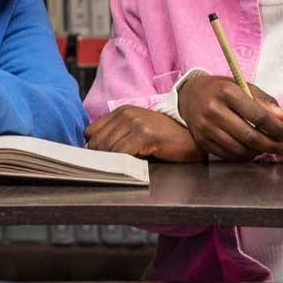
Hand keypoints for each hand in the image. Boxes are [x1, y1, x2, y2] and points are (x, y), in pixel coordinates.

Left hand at [85, 106, 206, 161]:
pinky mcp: (145, 134)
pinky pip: (121, 153)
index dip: (92, 149)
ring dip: (111, 163)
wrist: (191, 138)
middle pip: (96, 142)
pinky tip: (131, 166)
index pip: (90, 132)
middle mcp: (126, 113)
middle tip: (110, 170)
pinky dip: (122, 163)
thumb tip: (92, 155)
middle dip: (100, 159)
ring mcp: (136, 122)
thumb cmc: (164, 140)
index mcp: (121, 111)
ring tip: (121, 170)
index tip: (99, 161)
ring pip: (107, 149)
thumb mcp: (137, 133)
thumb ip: (116, 138)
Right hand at [177, 75, 282, 160]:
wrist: (190, 96)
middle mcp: (213, 110)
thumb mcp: (243, 87)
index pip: (258, 116)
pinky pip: (228, 155)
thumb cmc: (222, 90)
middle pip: (250, 136)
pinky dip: (245, 156)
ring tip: (271, 148)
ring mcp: (205, 128)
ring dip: (260, 152)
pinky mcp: (202, 141)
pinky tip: (255, 150)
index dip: (277, 128)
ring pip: (239, 149)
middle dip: (272, 144)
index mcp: (227, 92)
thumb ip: (265, 102)